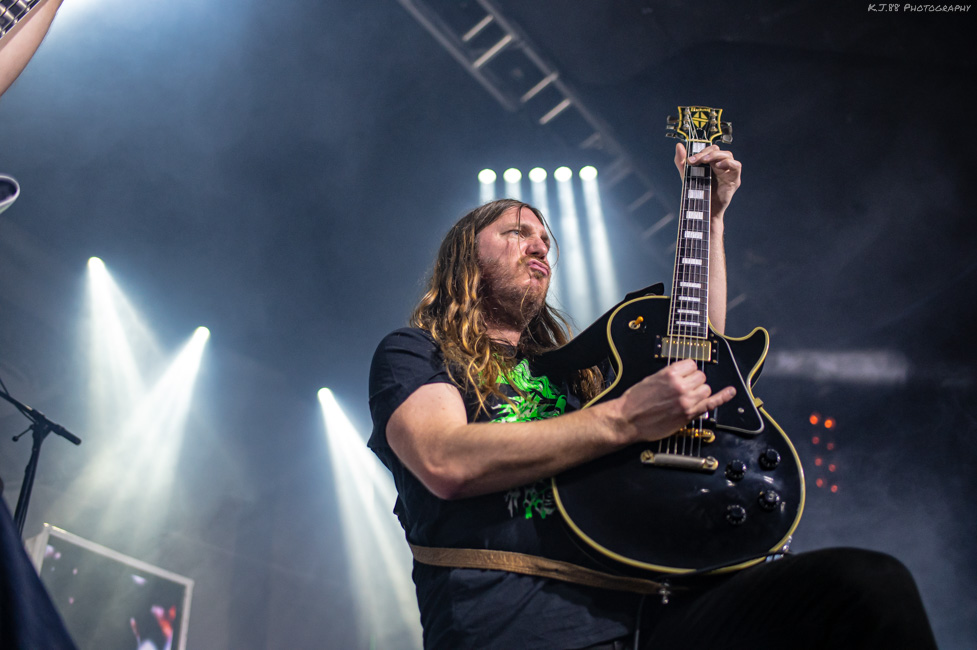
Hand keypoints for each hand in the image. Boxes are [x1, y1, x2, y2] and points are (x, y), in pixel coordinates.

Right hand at [614, 359, 735, 442]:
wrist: (628, 419)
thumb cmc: (635, 400)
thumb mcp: (651, 379)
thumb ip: (670, 375)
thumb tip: (684, 375)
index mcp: (669, 373)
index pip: (692, 364)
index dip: (688, 371)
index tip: (684, 376)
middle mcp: (680, 385)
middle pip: (701, 377)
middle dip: (694, 382)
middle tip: (683, 389)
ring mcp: (686, 400)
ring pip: (706, 389)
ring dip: (699, 392)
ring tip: (687, 398)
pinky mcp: (688, 414)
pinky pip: (711, 403)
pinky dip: (723, 397)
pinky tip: (730, 392)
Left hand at [674, 143, 741, 219]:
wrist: (703, 210)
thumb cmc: (697, 193)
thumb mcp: (686, 175)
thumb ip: (682, 162)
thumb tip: (679, 146)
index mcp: (710, 162)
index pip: (708, 150)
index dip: (700, 152)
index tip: (690, 160)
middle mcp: (720, 165)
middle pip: (717, 150)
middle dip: (706, 153)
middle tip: (696, 160)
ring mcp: (728, 171)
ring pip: (727, 155)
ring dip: (716, 155)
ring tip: (706, 161)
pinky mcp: (734, 179)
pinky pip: (736, 166)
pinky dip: (728, 163)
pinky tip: (718, 166)